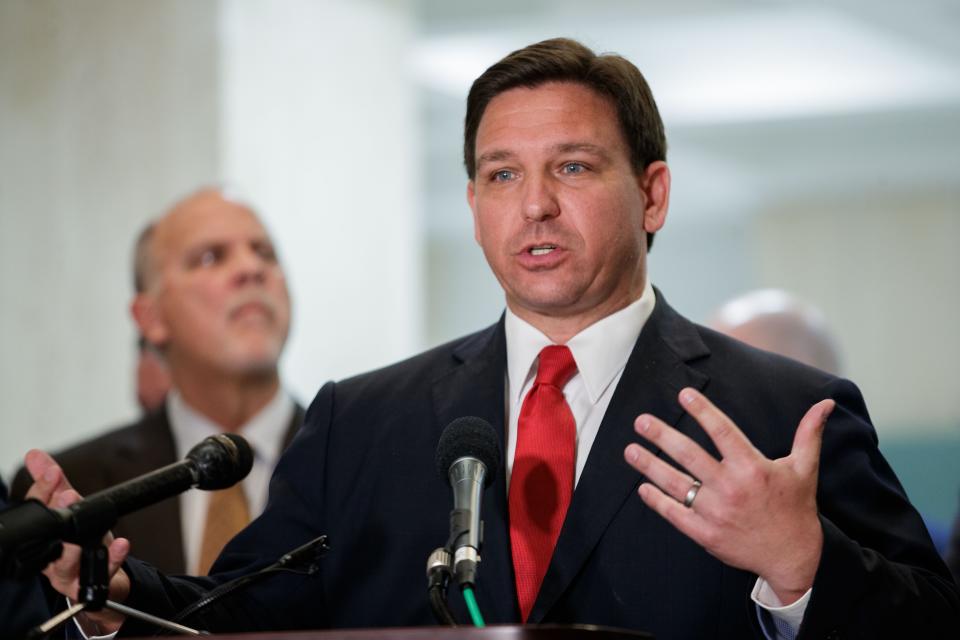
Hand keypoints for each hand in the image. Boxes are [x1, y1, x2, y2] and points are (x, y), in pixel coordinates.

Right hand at [24, 449, 130, 634]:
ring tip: (80, 534)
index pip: (37, 509)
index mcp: (44, 533)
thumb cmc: (84, 541)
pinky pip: (99, 575)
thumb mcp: (74, 508)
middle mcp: (50, 554)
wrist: (101, 576)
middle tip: (68, 496)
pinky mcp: (86, 586)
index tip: (53, 471)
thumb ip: (57, 484)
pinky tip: (121, 544)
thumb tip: (35, 455)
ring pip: (65, 562)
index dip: (43, 489)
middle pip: (50, 535)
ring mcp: (67, 573)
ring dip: (74, 547)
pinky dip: (112, 559)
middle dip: (58, 513)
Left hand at [623, 388, 834, 603]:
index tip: (683, 394)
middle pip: (689, 455)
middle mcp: (731, 488)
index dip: (701, 411)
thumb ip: (809, 434)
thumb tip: (824, 404)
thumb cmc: (796, 508)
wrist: (794, 557)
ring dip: (650, 465)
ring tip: (630, 449)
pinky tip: (642, 487)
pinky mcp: (706, 534)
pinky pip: (675, 514)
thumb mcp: (804, 469)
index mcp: (752, 467)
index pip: (721, 431)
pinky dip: (657, 501)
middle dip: (662, 436)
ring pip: (676, 483)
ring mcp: (716, 512)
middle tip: (641, 421)